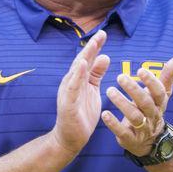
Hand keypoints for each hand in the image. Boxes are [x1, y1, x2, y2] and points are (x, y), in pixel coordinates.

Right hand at [51, 30, 109, 154]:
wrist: (70, 138)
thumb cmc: (82, 113)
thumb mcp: (92, 89)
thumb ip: (96, 73)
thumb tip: (104, 56)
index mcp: (79, 79)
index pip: (87, 59)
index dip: (95, 46)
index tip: (104, 33)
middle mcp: (72, 82)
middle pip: (82, 61)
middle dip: (91, 47)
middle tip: (101, 33)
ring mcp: (68, 92)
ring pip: (76, 71)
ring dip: (84, 57)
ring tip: (92, 45)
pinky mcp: (67, 103)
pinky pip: (72, 87)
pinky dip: (76, 75)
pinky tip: (81, 65)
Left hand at [102, 57, 172, 155]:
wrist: (151, 142)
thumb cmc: (152, 111)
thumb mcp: (160, 95)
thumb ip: (166, 77)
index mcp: (160, 104)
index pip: (159, 92)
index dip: (151, 82)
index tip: (140, 70)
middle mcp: (153, 116)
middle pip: (145, 103)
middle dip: (134, 90)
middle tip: (120, 77)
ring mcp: (142, 129)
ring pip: (134, 117)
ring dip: (122, 103)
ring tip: (110, 91)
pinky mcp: (130, 140)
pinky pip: (123, 132)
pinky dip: (113, 124)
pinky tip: (105, 114)